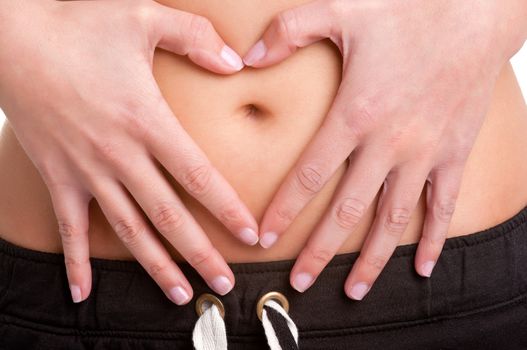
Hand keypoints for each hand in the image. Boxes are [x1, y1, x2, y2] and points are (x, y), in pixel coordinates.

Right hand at [0, 0, 257, 303]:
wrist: (12, 37)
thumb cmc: (78, 25)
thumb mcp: (144, 17)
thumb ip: (195, 37)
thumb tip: (236, 64)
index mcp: (147, 120)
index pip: (198, 176)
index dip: (227, 210)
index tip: (250, 237)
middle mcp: (120, 155)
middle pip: (169, 216)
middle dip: (201, 254)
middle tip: (226, 285)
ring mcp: (86, 170)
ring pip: (127, 231)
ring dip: (156, 267)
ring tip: (181, 296)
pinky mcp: (56, 175)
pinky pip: (68, 227)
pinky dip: (76, 261)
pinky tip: (83, 292)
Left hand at [243, 0, 526, 298]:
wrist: (476, 11)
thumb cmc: (408, 10)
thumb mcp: (341, 10)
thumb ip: (290, 31)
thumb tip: (248, 56)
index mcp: (355, 113)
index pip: (309, 175)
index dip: (283, 210)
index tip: (264, 239)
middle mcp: (388, 143)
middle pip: (346, 211)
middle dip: (319, 252)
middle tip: (299, 284)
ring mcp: (425, 152)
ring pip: (393, 219)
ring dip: (372, 259)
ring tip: (354, 290)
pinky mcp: (455, 152)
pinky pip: (442, 205)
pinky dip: (433, 238)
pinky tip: (424, 266)